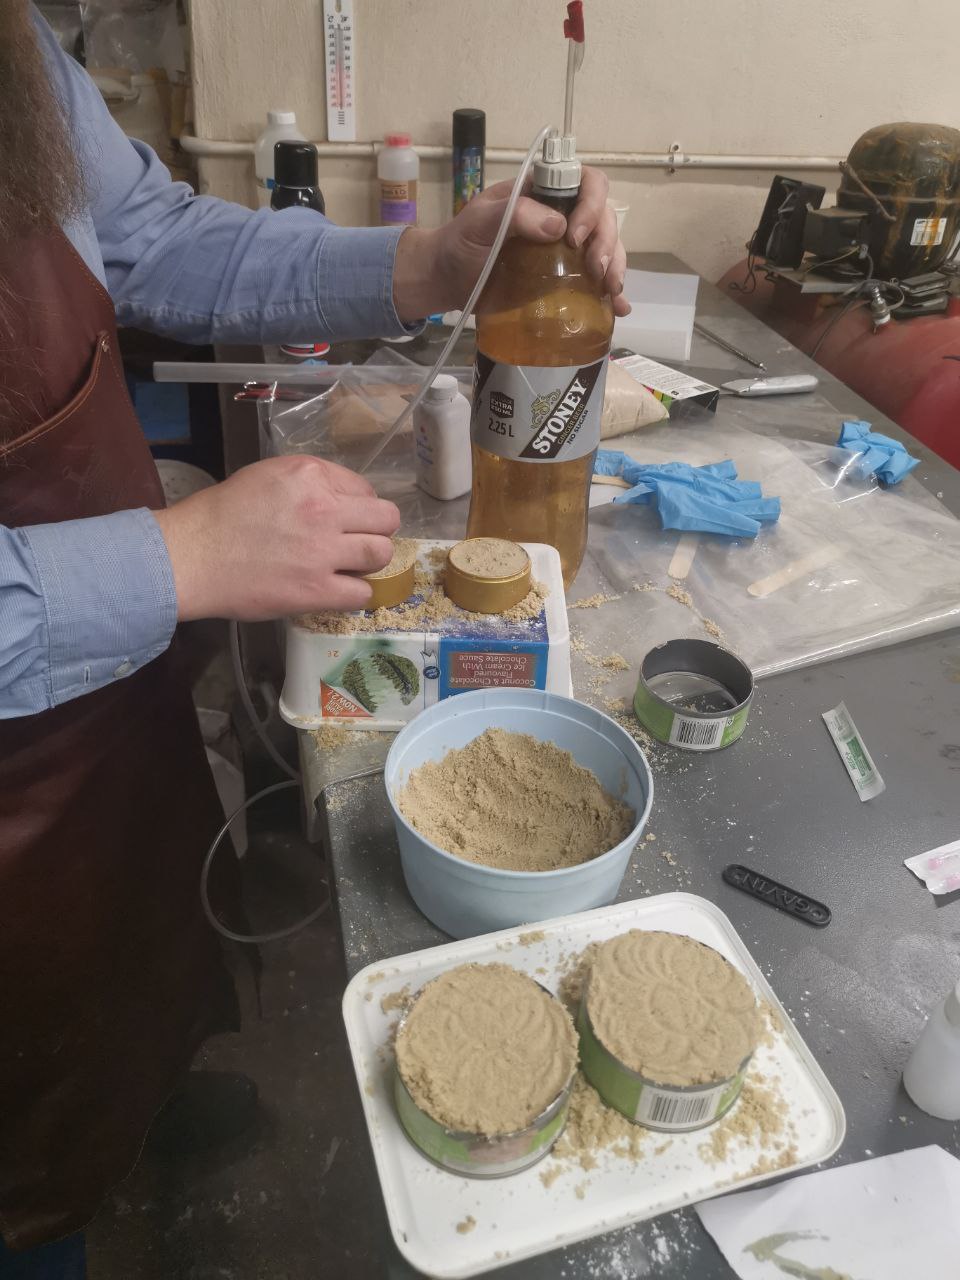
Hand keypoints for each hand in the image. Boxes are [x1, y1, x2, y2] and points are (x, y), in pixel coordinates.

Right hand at [153, 456, 399, 620]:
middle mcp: (324, 509)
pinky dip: (355, 594)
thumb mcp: (268, 476)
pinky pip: (362, 594)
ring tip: (348, 567)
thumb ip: (311, 482)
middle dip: (375, 531)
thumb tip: (345, 499)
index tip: (344, 519)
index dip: (358, 506)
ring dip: (370, 562)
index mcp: (311, 475)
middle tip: (356, 542)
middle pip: (386, 519)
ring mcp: (323, 551)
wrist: (191, 556)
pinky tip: (336, 590)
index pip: (364, 489)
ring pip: (381, 554)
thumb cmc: (222, 515)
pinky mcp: (316, 590)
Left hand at [393, 166, 628, 321]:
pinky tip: (618, 308)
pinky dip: (610, 294)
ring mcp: (565, 249)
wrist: (447, 280)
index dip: (591, 205)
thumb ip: (515, 214)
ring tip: (611, 291)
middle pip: (604, 216)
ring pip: (607, 247)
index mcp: (543, 193)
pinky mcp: (563, 278)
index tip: (574, 235)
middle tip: (596, 270)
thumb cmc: (460, 244)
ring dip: (616, 267)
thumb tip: (559, 225)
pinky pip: (595, 280)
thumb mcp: (480, 222)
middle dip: (607, 242)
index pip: (585, 183)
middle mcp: (561, 216)